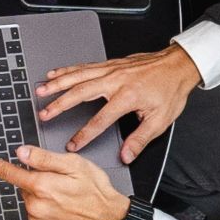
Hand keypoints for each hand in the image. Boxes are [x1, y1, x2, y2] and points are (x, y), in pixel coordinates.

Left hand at [0, 144, 130, 219]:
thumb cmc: (95, 190)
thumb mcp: (74, 164)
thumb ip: (44, 158)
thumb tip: (21, 153)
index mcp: (43, 185)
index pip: (9, 173)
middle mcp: (37, 206)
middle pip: (25, 187)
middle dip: (38, 183)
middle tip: (61, 185)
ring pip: (30, 202)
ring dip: (42, 199)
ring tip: (65, 200)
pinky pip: (35, 218)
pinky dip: (45, 213)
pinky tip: (61, 212)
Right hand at [34, 43, 201, 161]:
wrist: (178, 65)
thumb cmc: (170, 89)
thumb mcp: (161, 120)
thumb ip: (140, 139)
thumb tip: (127, 155)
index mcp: (127, 96)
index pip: (100, 119)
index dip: (84, 134)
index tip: (73, 145)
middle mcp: (115, 81)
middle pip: (80, 93)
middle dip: (59, 105)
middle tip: (44, 114)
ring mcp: (111, 70)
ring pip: (77, 76)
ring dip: (57, 84)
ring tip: (41, 91)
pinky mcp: (109, 64)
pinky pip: (83, 66)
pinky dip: (67, 70)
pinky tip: (55, 74)